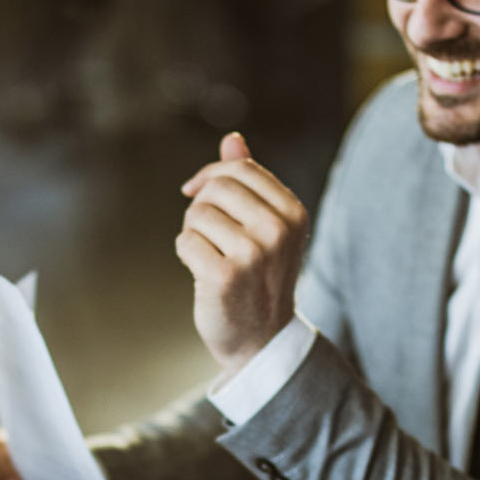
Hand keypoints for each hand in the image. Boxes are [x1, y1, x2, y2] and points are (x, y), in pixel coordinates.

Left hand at [178, 133, 309, 370]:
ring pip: (197, 214)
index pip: (241, 169)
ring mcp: (253, 254)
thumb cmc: (259, 277)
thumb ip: (250, 182)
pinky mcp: (225, 276)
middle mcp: (278, 230)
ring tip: (210, 255)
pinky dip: (186, 254)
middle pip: (217, 188)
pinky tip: (202, 272)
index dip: (211, 175)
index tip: (196, 192)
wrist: (261, 339)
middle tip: (208, 233)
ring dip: (193, 232)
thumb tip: (232, 140)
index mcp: (293, 213)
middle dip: (201, 205)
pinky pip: (185, 241)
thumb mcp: (264, 226)